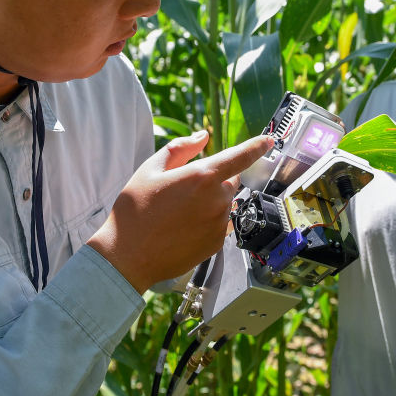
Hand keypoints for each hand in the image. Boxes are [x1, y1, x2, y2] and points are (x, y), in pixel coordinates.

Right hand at [87, 131, 273, 293]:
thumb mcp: (150, 170)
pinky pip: (219, 224)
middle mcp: (217, 200)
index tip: (268, 141)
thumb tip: (203, 137)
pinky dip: (207, 221)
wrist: (127, 258)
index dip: (256, 146)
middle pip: (229, 181)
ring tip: (178, 213)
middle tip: (183, 189)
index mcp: (202, 177)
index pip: (240, 157)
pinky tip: (182, 228)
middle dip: (213, 179)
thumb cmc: (134, 211)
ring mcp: (219, 225)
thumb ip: (180, 149)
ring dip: (209, 202)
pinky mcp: (216, 244)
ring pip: (223, 203)